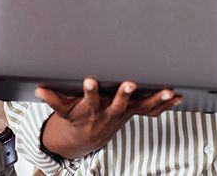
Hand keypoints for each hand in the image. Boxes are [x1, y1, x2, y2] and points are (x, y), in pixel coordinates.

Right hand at [35, 77, 181, 158]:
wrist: (88, 136)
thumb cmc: (76, 116)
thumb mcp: (62, 109)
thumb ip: (52, 98)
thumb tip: (37, 89)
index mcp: (91, 108)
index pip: (90, 99)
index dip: (89, 91)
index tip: (89, 81)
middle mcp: (110, 112)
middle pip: (119, 104)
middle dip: (125, 94)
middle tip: (130, 83)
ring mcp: (125, 114)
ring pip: (142, 108)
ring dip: (156, 100)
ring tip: (169, 91)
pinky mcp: (134, 113)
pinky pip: (153, 111)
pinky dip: (166, 105)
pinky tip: (178, 97)